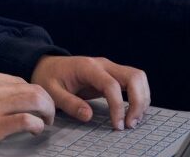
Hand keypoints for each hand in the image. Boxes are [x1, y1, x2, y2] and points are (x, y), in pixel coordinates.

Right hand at [0, 70, 55, 148]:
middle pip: (34, 89)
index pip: (21, 81)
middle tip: (47, 115)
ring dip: (47, 113)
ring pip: (36, 100)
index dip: (33, 94)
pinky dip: (37, 125)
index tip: (34, 105)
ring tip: (46, 123)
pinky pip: (26, 120)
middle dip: (47, 102)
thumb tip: (1, 96)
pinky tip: (36, 130)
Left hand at [31, 55, 149, 130]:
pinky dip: (139, 96)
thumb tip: (88, 116)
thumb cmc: (49, 78)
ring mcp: (110, 67)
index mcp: (88, 67)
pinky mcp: (113, 74)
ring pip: (138, 77)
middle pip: (134, 76)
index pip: (112, 85)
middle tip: (130, 123)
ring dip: (142, 99)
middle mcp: (103, 64)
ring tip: (133, 120)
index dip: (118, 106)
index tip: (117, 125)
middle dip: (138, 101)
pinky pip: (134, 82)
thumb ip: (69, 103)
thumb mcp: (51, 92)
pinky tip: (132, 112)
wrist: (48, 65)